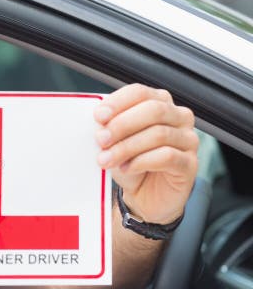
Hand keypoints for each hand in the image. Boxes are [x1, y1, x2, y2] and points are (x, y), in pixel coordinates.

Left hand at [94, 84, 198, 223]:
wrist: (143, 196)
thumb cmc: (129, 163)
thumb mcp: (115, 142)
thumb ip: (109, 128)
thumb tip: (98, 124)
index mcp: (159, 103)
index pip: (140, 93)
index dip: (118, 102)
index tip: (98, 116)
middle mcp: (179, 118)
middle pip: (154, 110)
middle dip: (122, 124)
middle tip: (101, 139)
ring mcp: (188, 140)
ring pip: (159, 134)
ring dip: (126, 147)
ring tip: (106, 159)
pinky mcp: (190, 164)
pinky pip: (167, 156)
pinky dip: (141, 161)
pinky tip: (126, 168)